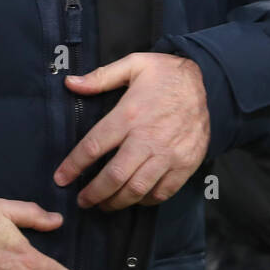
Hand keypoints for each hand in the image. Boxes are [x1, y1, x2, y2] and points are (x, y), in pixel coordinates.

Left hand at [55, 52, 209, 210]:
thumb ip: (101, 77)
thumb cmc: (166, 74)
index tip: (60, 179)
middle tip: (82, 201)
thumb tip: (70, 83)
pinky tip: (135, 198)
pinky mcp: (185, 164)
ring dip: (116, 202)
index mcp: (129, 115)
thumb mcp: (133, 65)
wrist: (209, 82)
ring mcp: (168, 154)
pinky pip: (162, 192)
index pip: (93, 146)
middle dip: (93, 194)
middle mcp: (147, 138)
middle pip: (113, 176)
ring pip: (136, 189)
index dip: (73, 166)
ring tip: (104, 205)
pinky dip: (145, 201)